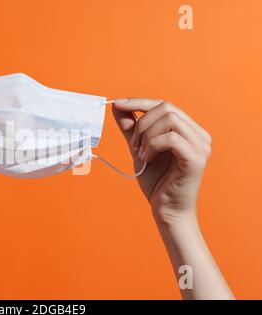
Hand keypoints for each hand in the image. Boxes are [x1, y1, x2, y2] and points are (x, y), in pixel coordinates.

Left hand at [112, 98, 211, 224]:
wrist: (166, 209)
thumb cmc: (156, 180)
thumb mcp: (139, 148)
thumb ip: (130, 128)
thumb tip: (117, 105)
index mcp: (188, 129)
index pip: (164, 104)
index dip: (139, 102)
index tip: (117, 104)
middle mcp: (199, 134)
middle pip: (166, 107)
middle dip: (142, 123)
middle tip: (133, 145)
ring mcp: (201, 146)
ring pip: (169, 120)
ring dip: (147, 135)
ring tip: (141, 153)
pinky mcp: (196, 159)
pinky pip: (172, 138)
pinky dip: (153, 145)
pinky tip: (147, 159)